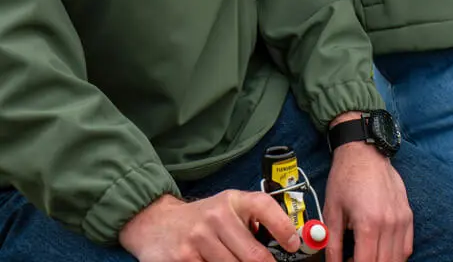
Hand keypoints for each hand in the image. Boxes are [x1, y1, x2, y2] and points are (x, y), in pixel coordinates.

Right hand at [118, 190, 299, 261]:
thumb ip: (250, 223)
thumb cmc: (200, 219)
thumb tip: (284, 245)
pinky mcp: (182, 260)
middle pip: (253, 255)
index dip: (283, 226)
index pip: (264, 206)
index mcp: (232, 201)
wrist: (155, 222)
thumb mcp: (226, 210)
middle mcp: (216, 217)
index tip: (293, 244)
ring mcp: (198, 239)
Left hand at [324, 144, 412, 261]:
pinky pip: (407, 247)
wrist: (364, 150)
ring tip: (365, 256)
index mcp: (368, 224)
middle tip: (354, 260)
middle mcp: (389, 224)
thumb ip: (332, 243)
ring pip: (398, 259)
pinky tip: (381, 251)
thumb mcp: (332, 210)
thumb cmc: (346, 177)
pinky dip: (396, 256)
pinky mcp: (408, 214)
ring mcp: (401, 219)